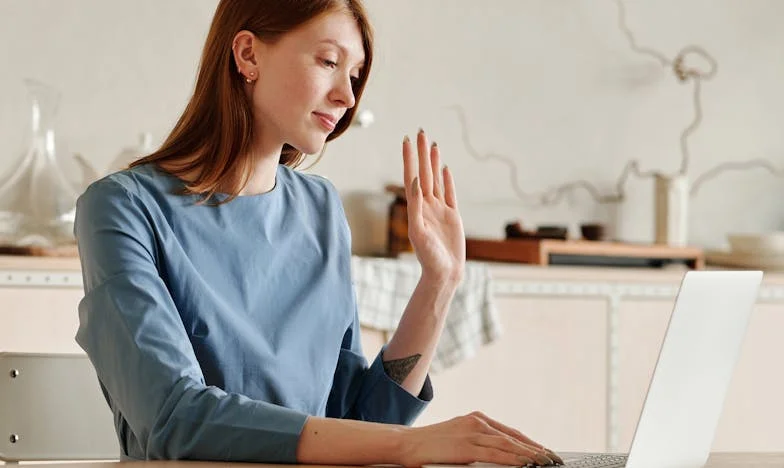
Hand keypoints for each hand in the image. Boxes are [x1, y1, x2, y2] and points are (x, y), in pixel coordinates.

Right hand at [399, 411, 563, 466]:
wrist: (408, 443)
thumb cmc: (431, 444)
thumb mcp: (458, 437)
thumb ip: (478, 442)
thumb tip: (500, 454)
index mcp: (476, 418)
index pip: (510, 432)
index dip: (530, 443)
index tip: (545, 452)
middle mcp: (477, 422)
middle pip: (514, 437)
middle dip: (536, 450)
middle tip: (554, 459)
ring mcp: (472, 432)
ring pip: (509, 445)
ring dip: (530, 455)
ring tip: (546, 463)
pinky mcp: (467, 446)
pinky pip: (496, 454)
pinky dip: (513, 459)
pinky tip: (525, 464)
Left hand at [402, 129, 465, 283]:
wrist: (444, 273)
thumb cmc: (428, 257)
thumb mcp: (418, 230)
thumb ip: (416, 206)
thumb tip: (415, 182)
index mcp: (416, 207)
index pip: (411, 176)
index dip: (409, 158)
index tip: (406, 140)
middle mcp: (426, 205)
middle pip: (423, 173)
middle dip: (421, 153)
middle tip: (420, 131)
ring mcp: (440, 209)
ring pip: (436, 179)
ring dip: (433, 162)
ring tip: (432, 145)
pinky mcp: (452, 216)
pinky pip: (449, 193)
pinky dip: (447, 179)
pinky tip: (445, 168)